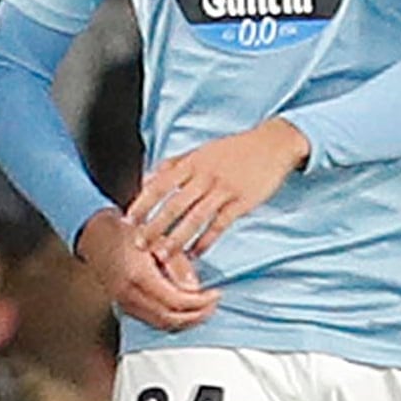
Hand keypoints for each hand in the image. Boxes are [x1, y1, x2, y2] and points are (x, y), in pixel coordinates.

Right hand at [77, 206, 222, 331]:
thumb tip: (195, 288)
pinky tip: (183, 310)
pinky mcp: (123, 305)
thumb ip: (177, 265)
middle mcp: (129, 294)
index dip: (201, 302)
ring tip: (202, 309)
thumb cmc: (125, 230)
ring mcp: (124, 302)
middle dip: (197, 315)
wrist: (94, 233)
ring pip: (161, 324)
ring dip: (185, 321)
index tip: (216, 293)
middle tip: (213, 304)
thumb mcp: (157, 240)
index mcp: (139, 276)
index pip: (177, 301)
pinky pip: (152, 320)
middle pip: (170, 318)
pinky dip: (172, 319)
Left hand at [127, 119, 309, 258]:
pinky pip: (220, 224)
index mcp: (191, 164)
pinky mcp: (242, 202)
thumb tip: (147, 179)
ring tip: (163, 255)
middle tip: (139, 245)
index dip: (142, 204)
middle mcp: (204, 176)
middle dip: (154, 227)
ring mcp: (224, 190)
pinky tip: (195, 253)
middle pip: (173, 205)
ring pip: (195, 218)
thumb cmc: (234, 150)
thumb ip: (173, 165)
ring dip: (177, 238)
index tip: (128, 220)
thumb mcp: (200, 151)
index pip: (159, 186)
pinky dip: (206, 240)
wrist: (272, 145)